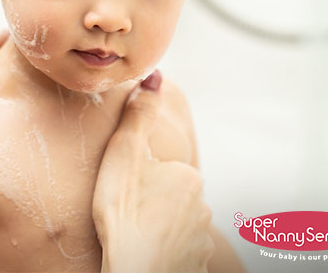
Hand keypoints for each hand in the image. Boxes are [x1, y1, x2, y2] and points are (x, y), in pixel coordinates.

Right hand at [92, 71, 213, 272]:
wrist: (135, 269)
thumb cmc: (124, 211)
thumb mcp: (124, 153)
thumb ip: (139, 114)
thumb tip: (156, 75)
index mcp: (189, 177)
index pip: (165, 171)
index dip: (141, 179)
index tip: (125, 191)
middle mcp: (203, 208)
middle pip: (173, 198)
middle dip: (153, 203)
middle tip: (127, 212)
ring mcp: (202, 241)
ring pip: (178, 226)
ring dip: (161, 229)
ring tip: (136, 235)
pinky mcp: (197, 265)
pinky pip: (180, 252)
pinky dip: (166, 252)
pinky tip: (147, 254)